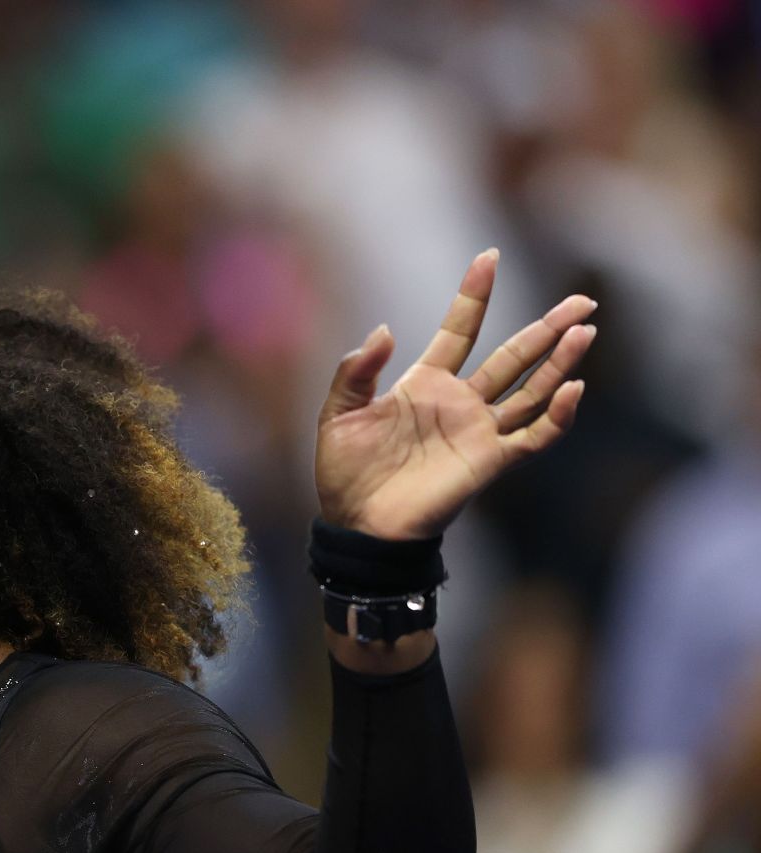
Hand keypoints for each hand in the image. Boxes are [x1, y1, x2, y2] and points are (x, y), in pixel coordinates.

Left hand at [315, 249, 595, 540]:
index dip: (474, 295)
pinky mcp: (489, 461)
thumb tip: (385, 329)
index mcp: (424, 383)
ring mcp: (478, 431)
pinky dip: (555, 415)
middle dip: (547, 328)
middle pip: (513, 356)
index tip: (489, 257)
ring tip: (586, 330)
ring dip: (560, 362)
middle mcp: (459, 402)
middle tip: (583, 300)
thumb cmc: (344, 472)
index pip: (460, 330)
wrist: (356, 524)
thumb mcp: (338, 414)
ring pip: (531, 390)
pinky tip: (572, 389)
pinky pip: (533, 436)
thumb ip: (356, 371)